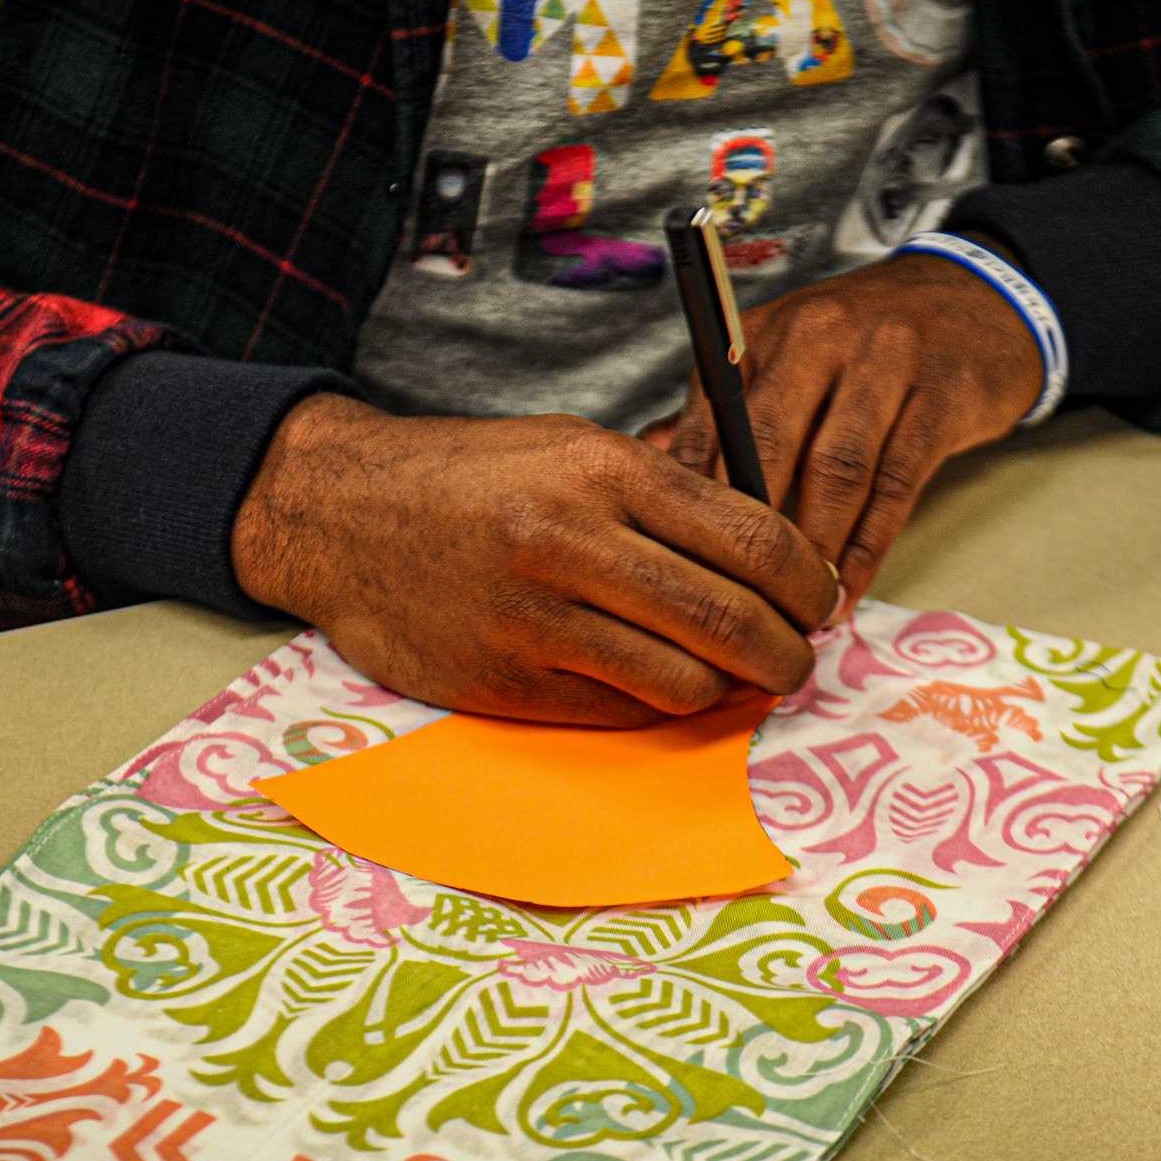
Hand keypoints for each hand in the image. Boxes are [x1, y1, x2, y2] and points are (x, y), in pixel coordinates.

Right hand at [230, 394, 840, 725]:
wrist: (340, 513)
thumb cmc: (469, 478)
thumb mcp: (571, 448)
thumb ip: (663, 497)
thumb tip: (766, 557)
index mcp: (604, 471)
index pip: (753, 537)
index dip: (808, 581)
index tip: (820, 600)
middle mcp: (573, 542)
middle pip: (732, 619)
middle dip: (787, 652)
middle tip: (797, 658)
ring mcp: (535, 619)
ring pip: (685, 681)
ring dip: (728, 690)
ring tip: (734, 678)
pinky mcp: (506, 681)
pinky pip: (620, 712)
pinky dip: (658, 706)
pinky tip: (661, 686)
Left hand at [645, 250, 1041, 610]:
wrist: (974, 299)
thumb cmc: (861, 346)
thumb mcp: (784, 359)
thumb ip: (721, 416)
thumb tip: (649, 479)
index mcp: (762, 333)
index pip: (712, 422)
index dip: (696, 502)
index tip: (686, 568)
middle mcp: (819, 336)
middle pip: (770, 444)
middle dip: (753, 533)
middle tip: (742, 601)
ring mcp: (887, 359)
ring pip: (837, 468)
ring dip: (814, 549)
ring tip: (798, 609)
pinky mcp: (944, 393)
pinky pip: (897, 482)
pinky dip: (869, 546)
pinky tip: (848, 588)